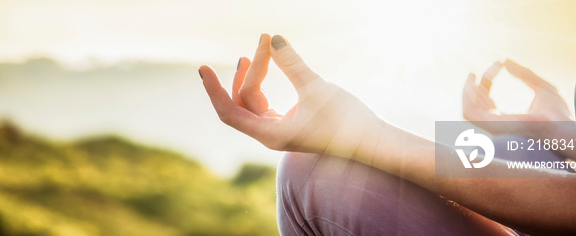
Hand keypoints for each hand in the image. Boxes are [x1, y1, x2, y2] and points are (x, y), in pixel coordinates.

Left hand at [199, 34, 383, 158]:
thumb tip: (273, 37)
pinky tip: (266, 67)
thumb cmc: (347, 120)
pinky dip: (264, 85)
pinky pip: (266, 104)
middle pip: (244, 101)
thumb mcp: (317, 88)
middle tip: (264, 41)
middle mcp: (271, 135)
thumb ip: (293, 63)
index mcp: (272, 134)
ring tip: (256, 50)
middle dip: (248, 71)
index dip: (214, 90)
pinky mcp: (291, 124)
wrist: (372, 142)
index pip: (230, 113)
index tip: (203, 69)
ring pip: (254, 102)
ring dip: (253, 76)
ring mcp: (280, 130)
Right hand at [462, 59, 572, 137]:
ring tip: (473, 74)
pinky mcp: (491, 127)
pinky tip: (474, 82)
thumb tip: (506, 61)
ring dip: (468, 90)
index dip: (490, 80)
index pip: (489, 99)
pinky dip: (467, 97)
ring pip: (469, 108)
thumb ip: (524, 74)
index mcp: (507, 119)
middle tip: (487, 67)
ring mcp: (493, 127)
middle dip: (477, 84)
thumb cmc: (559, 114)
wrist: (563, 126)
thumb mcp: (542, 87)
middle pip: (477, 103)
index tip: (499, 63)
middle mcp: (497, 124)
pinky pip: (469, 113)